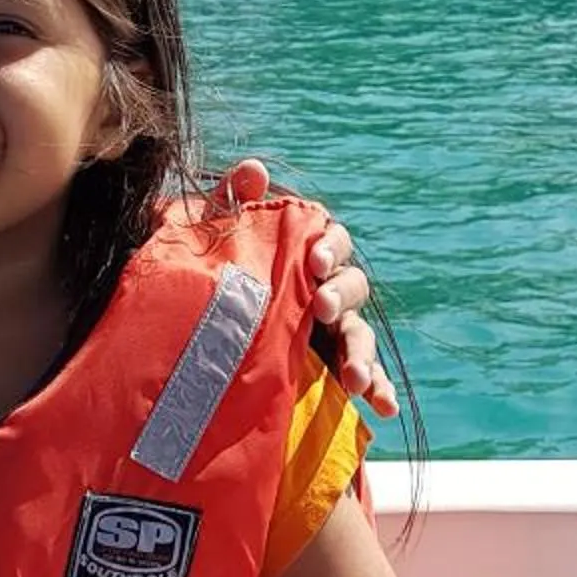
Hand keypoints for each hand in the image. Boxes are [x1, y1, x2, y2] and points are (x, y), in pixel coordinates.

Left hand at [221, 160, 396, 418]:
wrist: (192, 351)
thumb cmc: (204, 284)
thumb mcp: (206, 242)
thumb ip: (228, 203)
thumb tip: (255, 169)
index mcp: (302, 258)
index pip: (330, 241)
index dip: (330, 246)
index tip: (316, 259)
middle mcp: (323, 292)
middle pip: (352, 285)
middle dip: (342, 295)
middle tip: (320, 307)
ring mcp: (330, 333)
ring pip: (360, 334)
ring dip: (363, 352)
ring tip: (353, 379)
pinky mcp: (330, 371)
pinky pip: (365, 378)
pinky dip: (379, 389)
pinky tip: (384, 407)